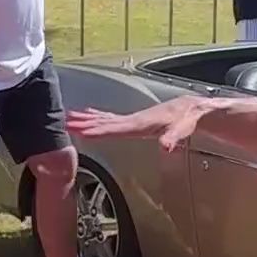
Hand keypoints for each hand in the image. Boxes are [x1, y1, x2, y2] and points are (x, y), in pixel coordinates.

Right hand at [66, 95, 208, 153]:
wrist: (191, 108)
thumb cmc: (187, 120)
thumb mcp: (183, 130)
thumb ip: (173, 138)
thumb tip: (166, 147)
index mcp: (140, 124)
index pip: (114, 128)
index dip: (98, 130)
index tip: (81, 131)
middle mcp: (133, 119)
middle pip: (103, 122)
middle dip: (84, 123)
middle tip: (64, 122)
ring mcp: (132, 118)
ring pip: (104, 118)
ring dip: (86, 118)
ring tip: (68, 118)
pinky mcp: (134, 119)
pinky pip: (110, 117)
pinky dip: (96, 115)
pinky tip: (88, 114)